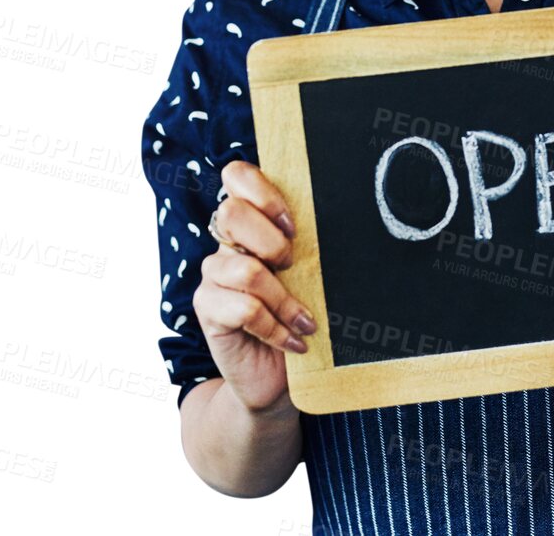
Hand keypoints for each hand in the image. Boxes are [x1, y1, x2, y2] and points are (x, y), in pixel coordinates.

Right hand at [194, 159, 317, 412]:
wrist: (279, 378)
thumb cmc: (300, 318)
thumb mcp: (312, 275)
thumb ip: (310, 245)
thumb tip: (345, 218)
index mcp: (252, 224)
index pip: (236, 176)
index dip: (263, 191)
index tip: (293, 224)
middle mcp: (226, 244)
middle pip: (230, 213)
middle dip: (272, 241)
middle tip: (293, 267)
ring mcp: (213, 277)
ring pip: (246, 269)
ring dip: (284, 299)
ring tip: (305, 320)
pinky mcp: (208, 310)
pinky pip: (244, 309)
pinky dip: (276, 327)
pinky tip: (295, 341)